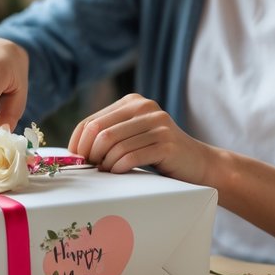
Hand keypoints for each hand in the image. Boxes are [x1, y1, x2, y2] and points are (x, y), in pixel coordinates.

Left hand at [69, 94, 213, 185]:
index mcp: (133, 102)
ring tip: (108, 171)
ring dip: (105, 163)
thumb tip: (75, 150)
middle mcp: (146, 108)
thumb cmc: (159, 153)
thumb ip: (111, 134)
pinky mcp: (167, 144)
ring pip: (114, 145)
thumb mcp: (134, 136)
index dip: (78, 143)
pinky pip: (131, 156)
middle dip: (90, 153)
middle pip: (100, 131)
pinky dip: (119, 167)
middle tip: (92, 168)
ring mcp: (158, 125)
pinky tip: (119, 172)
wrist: (198, 163)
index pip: (91, 121)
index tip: (77, 160)